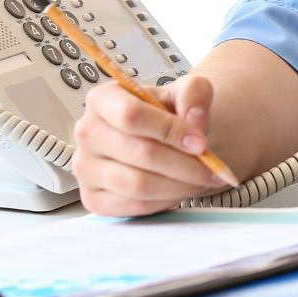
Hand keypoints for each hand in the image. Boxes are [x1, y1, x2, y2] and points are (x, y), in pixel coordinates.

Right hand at [72, 74, 227, 215]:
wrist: (161, 137)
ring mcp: (85, 168)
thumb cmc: (168, 113)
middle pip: (140, 153)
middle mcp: (88, 132)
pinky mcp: (92, 198)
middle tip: (212, 168)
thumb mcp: (186, 90)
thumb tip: (194, 120)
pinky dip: (164, 201)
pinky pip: (132, 206)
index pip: (131, 115)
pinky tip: (180, 190)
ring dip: (178, 185)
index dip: (170, 131)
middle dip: (184, 164)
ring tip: (201, 179)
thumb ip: (195, 94)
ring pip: (137, 184)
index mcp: (104, 98)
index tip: (200, 143)